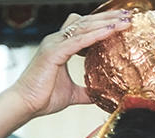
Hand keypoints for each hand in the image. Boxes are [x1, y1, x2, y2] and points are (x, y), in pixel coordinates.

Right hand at [10, 9, 131, 116]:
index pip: (85, 28)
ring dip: (106, 23)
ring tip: (125, 21)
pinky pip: (79, 41)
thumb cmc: (44, 98)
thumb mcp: (72, 94)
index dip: (102, 23)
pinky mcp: (54, 52)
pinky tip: (110, 31)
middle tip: (128, 15)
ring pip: (84, 27)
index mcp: (61, 46)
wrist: (26, 104)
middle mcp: (57, 40)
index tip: (121, 22)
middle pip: (87, 22)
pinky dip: (95, 35)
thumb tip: (101, 96)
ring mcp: (55, 44)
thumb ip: (87, 92)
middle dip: (108, 17)